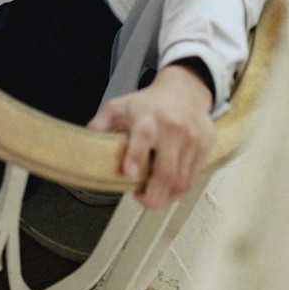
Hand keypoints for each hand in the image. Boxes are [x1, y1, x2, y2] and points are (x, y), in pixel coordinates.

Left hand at [88, 63, 215, 208]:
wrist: (185, 90)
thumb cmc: (148, 103)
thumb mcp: (119, 107)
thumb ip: (100, 125)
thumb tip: (83, 144)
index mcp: (147, 117)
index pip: (143, 136)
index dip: (136, 156)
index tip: (129, 174)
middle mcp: (172, 127)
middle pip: (167, 172)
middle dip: (153, 196)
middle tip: (140, 199)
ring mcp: (192, 138)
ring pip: (182, 182)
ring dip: (166, 197)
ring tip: (152, 195)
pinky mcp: (206, 146)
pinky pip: (193, 179)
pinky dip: (179, 190)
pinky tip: (167, 187)